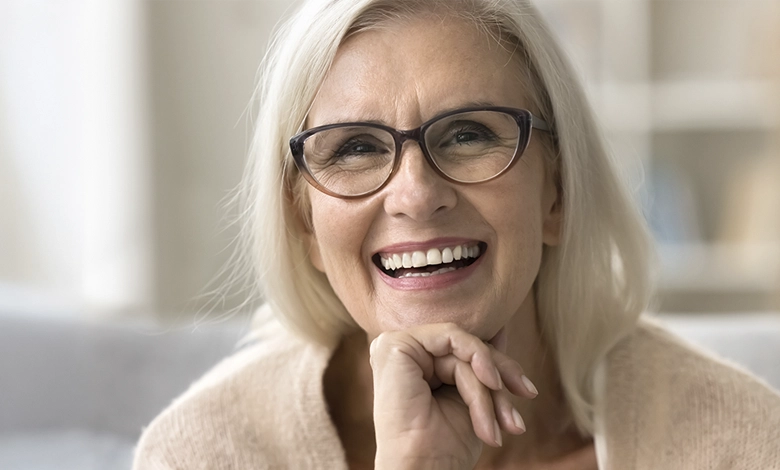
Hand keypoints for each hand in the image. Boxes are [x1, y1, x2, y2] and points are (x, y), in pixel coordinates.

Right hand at [370, 323, 536, 469]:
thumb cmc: (444, 445)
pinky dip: (478, 359)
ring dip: (488, 387)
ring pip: (463, 346)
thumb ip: (480, 361)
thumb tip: (501, 327)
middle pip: (465, 347)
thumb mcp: (473, 396)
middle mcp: (403, 352)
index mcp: (414, 363)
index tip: (527, 391)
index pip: (463, 351)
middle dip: (501, 377)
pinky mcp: (395, 345)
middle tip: (521, 406)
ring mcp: (395, 346)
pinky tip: (490, 385)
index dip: (499, 367)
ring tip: (500, 423)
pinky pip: (453, 336)